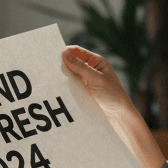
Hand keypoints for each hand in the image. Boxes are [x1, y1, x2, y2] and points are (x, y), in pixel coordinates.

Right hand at [63, 45, 165, 167]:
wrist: (118, 116)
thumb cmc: (113, 95)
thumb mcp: (96, 79)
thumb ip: (81, 67)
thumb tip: (64, 54)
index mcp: (96, 61)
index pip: (77, 51)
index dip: (66, 52)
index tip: (54, 56)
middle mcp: (90, 69)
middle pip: (72, 62)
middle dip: (62, 64)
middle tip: (50, 67)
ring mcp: (85, 80)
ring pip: (69, 74)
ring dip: (62, 75)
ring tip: (52, 77)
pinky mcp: (82, 91)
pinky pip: (70, 85)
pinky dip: (64, 85)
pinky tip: (58, 87)